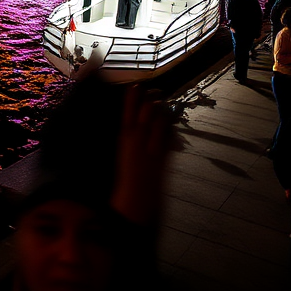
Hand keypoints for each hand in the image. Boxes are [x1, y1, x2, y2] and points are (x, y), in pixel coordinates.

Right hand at [109, 86, 172, 227]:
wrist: (134, 205)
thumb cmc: (123, 181)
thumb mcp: (119, 155)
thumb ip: (126, 139)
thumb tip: (128, 125)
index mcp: (123, 139)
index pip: (127, 112)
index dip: (131, 98)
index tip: (134, 86)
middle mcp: (138, 142)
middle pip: (145, 114)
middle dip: (149, 100)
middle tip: (152, 90)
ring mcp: (152, 150)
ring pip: (158, 123)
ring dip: (161, 111)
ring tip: (162, 101)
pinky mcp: (163, 160)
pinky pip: (169, 139)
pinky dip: (170, 129)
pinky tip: (171, 123)